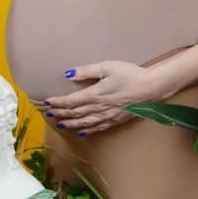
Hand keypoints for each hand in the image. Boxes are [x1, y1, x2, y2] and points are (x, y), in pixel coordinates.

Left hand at [44, 60, 162, 133]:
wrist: (151, 88)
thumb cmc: (130, 74)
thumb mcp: (108, 67)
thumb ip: (87, 71)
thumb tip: (68, 74)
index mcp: (95, 94)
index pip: (71, 101)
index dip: (57, 103)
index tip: (46, 103)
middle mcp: (98, 108)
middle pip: (75, 113)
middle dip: (61, 114)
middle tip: (48, 114)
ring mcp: (107, 116)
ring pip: (84, 123)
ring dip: (71, 124)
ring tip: (61, 124)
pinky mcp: (116, 120)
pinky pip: (98, 127)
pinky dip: (88, 130)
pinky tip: (82, 132)